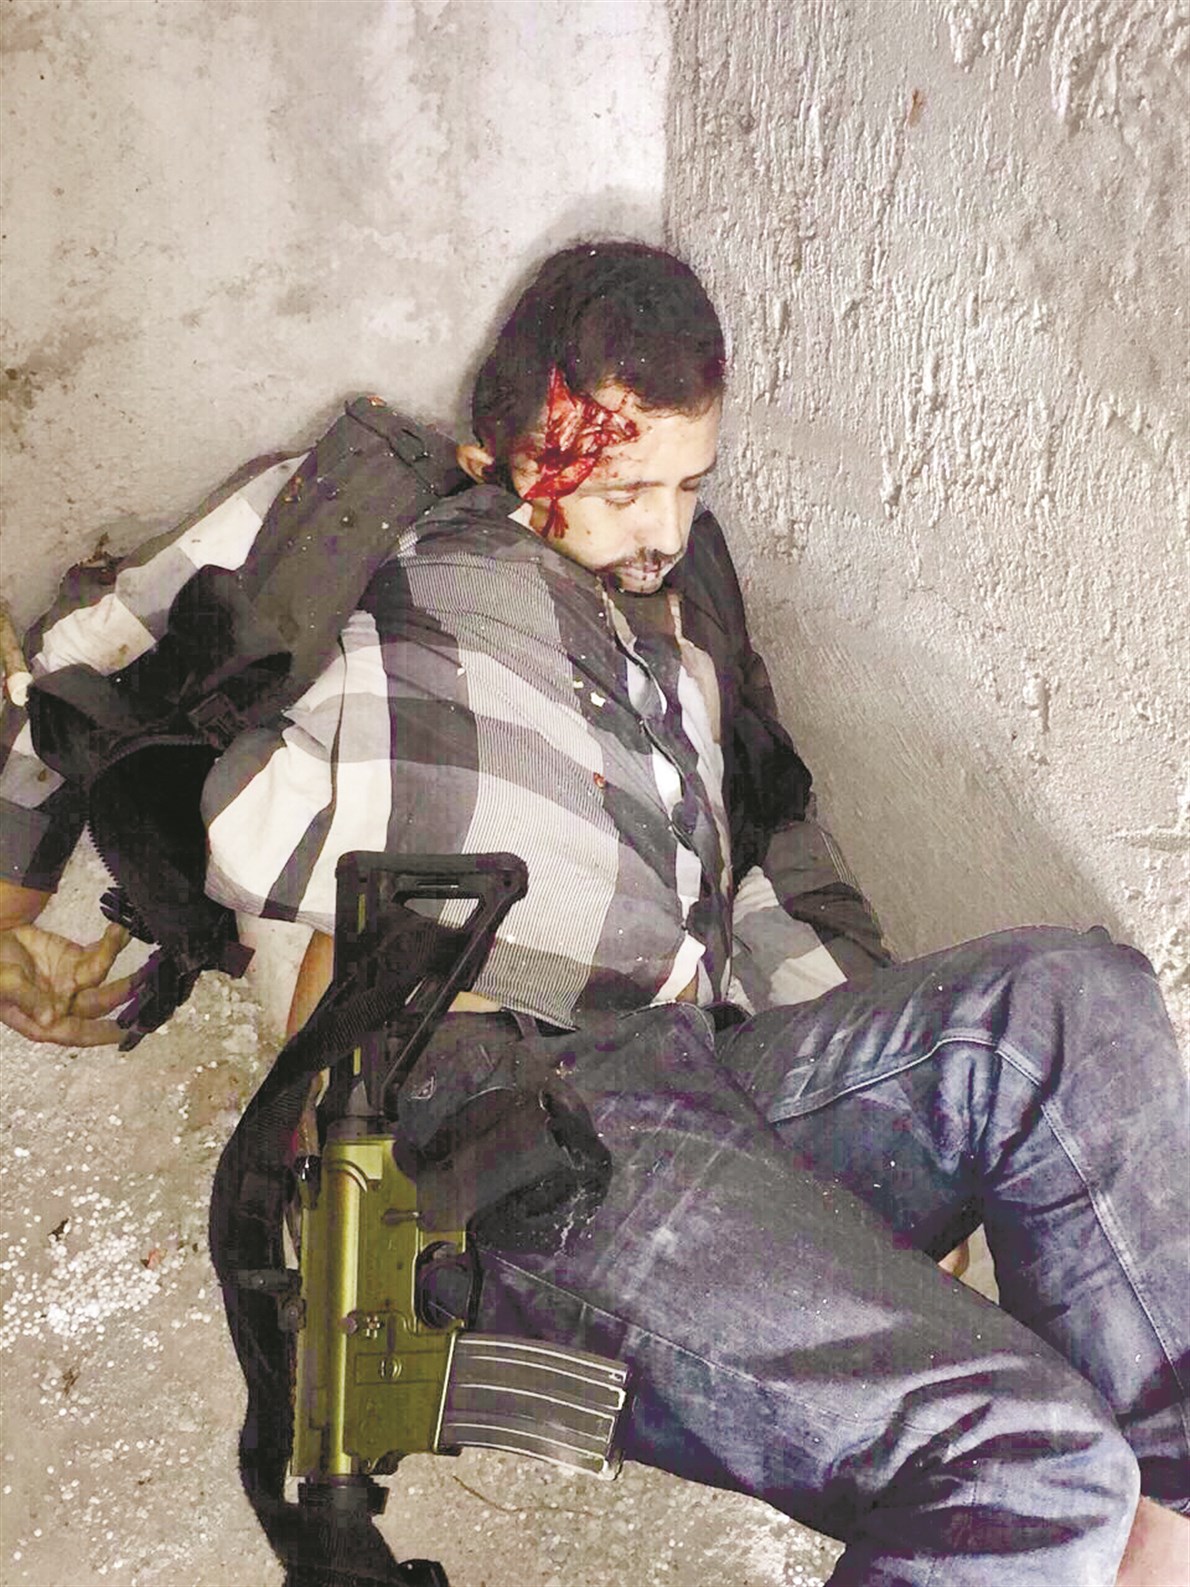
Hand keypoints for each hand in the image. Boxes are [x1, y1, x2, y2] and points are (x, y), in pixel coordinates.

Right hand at [0, 921, 138, 1045]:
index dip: (102, 1034)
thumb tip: (50, 1019)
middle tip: (143, 978)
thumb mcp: (3, 985)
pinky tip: (120, 930)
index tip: (127, 1032)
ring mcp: (71, 981)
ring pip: (101, 974)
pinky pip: (98, 953)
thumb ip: (28, 999)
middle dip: (122, 991)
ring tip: (123, 936)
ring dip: (114, 956)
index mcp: (44, 1020)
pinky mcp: (75, 959)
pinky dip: (111, 942)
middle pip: (98, 1002)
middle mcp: (63, 1004)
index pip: (78, 1032)